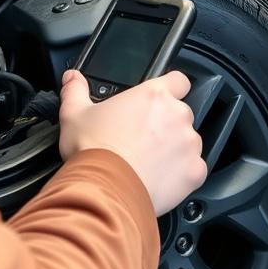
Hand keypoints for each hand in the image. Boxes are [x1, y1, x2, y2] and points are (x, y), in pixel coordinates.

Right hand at [58, 69, 207, 215]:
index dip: (171, 89)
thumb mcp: (74, 115)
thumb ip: (75, 91)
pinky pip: (194, 169)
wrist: (104, 190)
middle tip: (143, 140)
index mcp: (153, 96)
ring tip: (148, 163)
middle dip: (166, 126)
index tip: (160, 101)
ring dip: (174, 149)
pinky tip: (159, 179)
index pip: (178, 81)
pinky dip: (181, 174)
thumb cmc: (93, 151)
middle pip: (180, 114)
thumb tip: (72, 78)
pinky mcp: (194, 170)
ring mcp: (189, 143)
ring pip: (188, 142)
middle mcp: (177, 115)